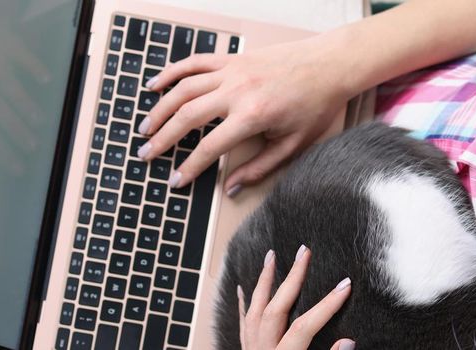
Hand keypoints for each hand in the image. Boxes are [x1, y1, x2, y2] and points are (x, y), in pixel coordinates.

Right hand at [136, 38, 353, 194]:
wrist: (329, 65)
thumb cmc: (316, 106)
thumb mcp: (294, 145)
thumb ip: (260, 168)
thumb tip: (230, 187)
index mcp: (252, 116)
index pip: (210, 147)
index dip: (189, 167)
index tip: (175, 181)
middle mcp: (237, 91)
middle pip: (187, 116)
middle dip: (163, 138)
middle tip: (146, 155)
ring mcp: (232, 71)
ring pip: (183, 89)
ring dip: (160, 109)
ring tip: (145, 128)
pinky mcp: (232, 59)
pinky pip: (194, 63)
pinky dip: (171, 73)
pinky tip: (154, 86)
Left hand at [238, 246, 354, 349]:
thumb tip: (349, 341)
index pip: (305, 326)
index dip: (327, 306)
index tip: (345, 285)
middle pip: (275, 309)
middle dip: (292, 279)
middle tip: (304, 252)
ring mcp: (251, 349)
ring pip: (255, 310)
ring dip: (264, 282)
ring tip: (271, 257)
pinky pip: (242, 323)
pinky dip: (244, 303)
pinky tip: (242, 288)